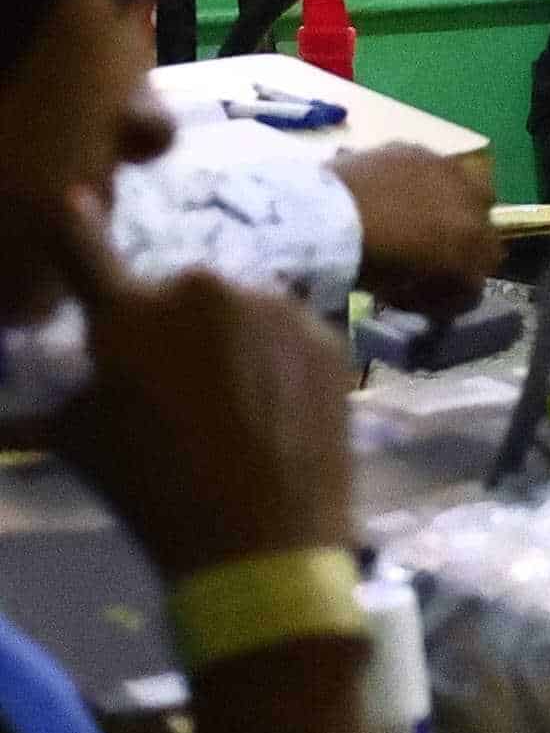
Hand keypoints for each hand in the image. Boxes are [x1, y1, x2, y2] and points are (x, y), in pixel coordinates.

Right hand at [32, 198, 349, 579]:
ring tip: (228, 410)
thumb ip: (40, 411)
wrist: (261, 536)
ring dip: (229, 341)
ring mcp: (273, 307)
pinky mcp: (326, 332)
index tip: (70, 196)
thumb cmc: (150, 489)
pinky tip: (272, 411)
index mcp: (130, 315)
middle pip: (179, 294)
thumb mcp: (80, 445)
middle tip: (173, 392)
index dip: (74, 226)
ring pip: (240, 312)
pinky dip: (278, 359)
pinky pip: (289, 333)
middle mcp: (203, 291)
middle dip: (172, 329)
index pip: (87, 253)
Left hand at [330, 145, 500, 318]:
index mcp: (474, 242)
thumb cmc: (366, 264)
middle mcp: (475, 200)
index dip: (466, 276)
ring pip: (462, 188)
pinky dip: (416, 182)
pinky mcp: (416, 149)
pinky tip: (389, 193)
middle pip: (484, 221)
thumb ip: (437, 293)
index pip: (489, 263)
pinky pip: (427, 169)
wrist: (324, 216)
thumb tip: (444, 290)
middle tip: (429, 248)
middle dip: (464, 234)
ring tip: (410, 216)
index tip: (441, 285)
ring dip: (445, 203)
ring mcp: (448, 169)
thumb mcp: (407, 293)